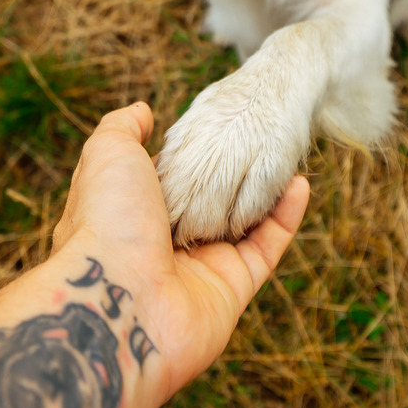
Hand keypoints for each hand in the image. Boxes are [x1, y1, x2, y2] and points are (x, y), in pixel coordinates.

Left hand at [50, 102, 309, 403]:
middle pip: (209, 201)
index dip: (192, 156)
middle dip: (232, 173)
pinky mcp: (232, 289)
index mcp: (133, 213)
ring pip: (242, 223)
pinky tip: (299, 184)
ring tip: (284, 154)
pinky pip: (265, 248)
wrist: (117, 297)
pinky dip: (285, 218)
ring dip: (265, 191)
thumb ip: (124, 128)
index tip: (216, 129)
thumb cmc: (108, 220)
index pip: (171, 180)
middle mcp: (165, 243)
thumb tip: (144, 111)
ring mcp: (199, 267)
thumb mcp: (107, 154)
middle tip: (259, 138)